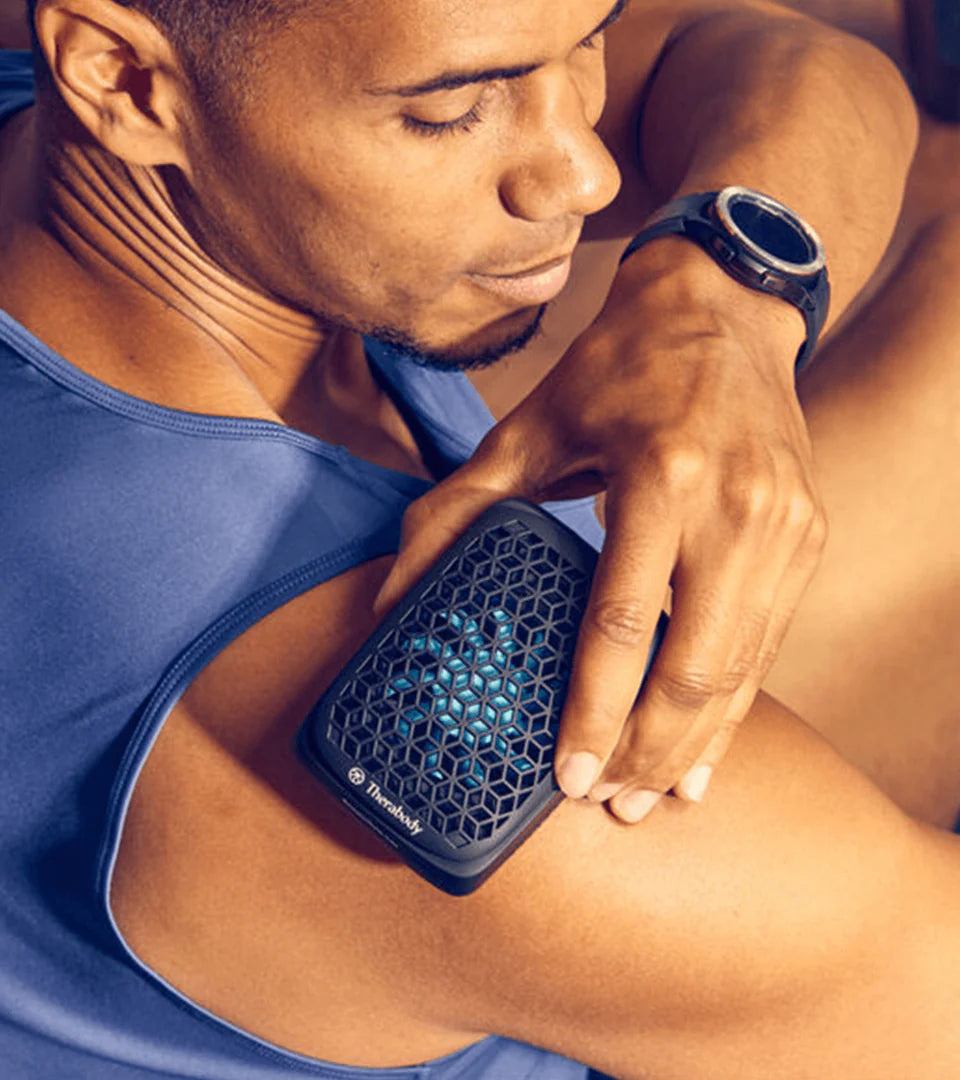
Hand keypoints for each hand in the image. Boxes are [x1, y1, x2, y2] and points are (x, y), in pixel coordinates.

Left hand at [373, 238, 826, 822]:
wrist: (726, 309)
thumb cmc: (621, 367)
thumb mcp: (532, 424)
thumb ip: (458, 508)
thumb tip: (392, 592)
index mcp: (661, 477)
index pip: (622, 623)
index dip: (593, 711)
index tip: (567, 775)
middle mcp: (735, 507)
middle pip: (692, 665)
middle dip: (647, 749)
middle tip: (606, 803)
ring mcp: (784, 525)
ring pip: (740, 669)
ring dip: (693, 743)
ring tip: (652, 798)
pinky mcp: (807, 535)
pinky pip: (769, 644)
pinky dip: (735, 705)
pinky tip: (705, 750)